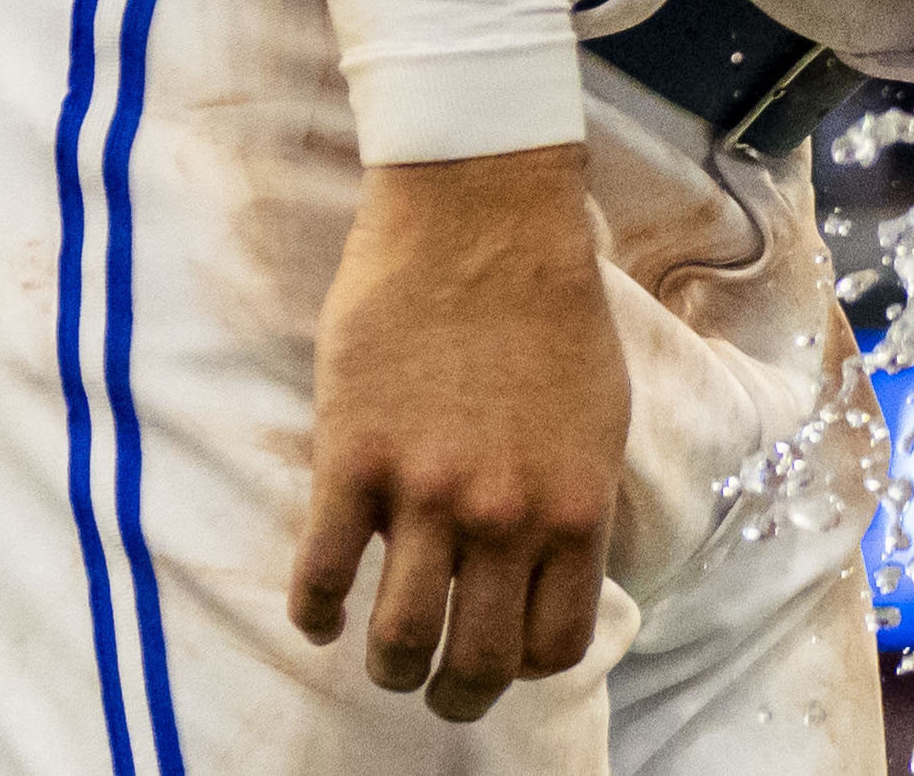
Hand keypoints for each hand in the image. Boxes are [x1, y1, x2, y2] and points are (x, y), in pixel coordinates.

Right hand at [296, 146, 626, 722]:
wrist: (484, 219)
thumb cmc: (552, 307)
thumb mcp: (598, 412)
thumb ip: (572, 496)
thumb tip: (555, 567)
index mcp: (576, 503)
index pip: (555, 641)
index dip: (526, 667)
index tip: (503, 661)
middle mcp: (508, 515)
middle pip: (477, 662)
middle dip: (456, 694)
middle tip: (437, 690)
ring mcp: (428, 494)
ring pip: (398, 640)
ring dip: (387, 665)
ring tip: (381, 657)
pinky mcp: (355, 464)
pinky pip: (322, 577)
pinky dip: (315, 613)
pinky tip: (319, 612)